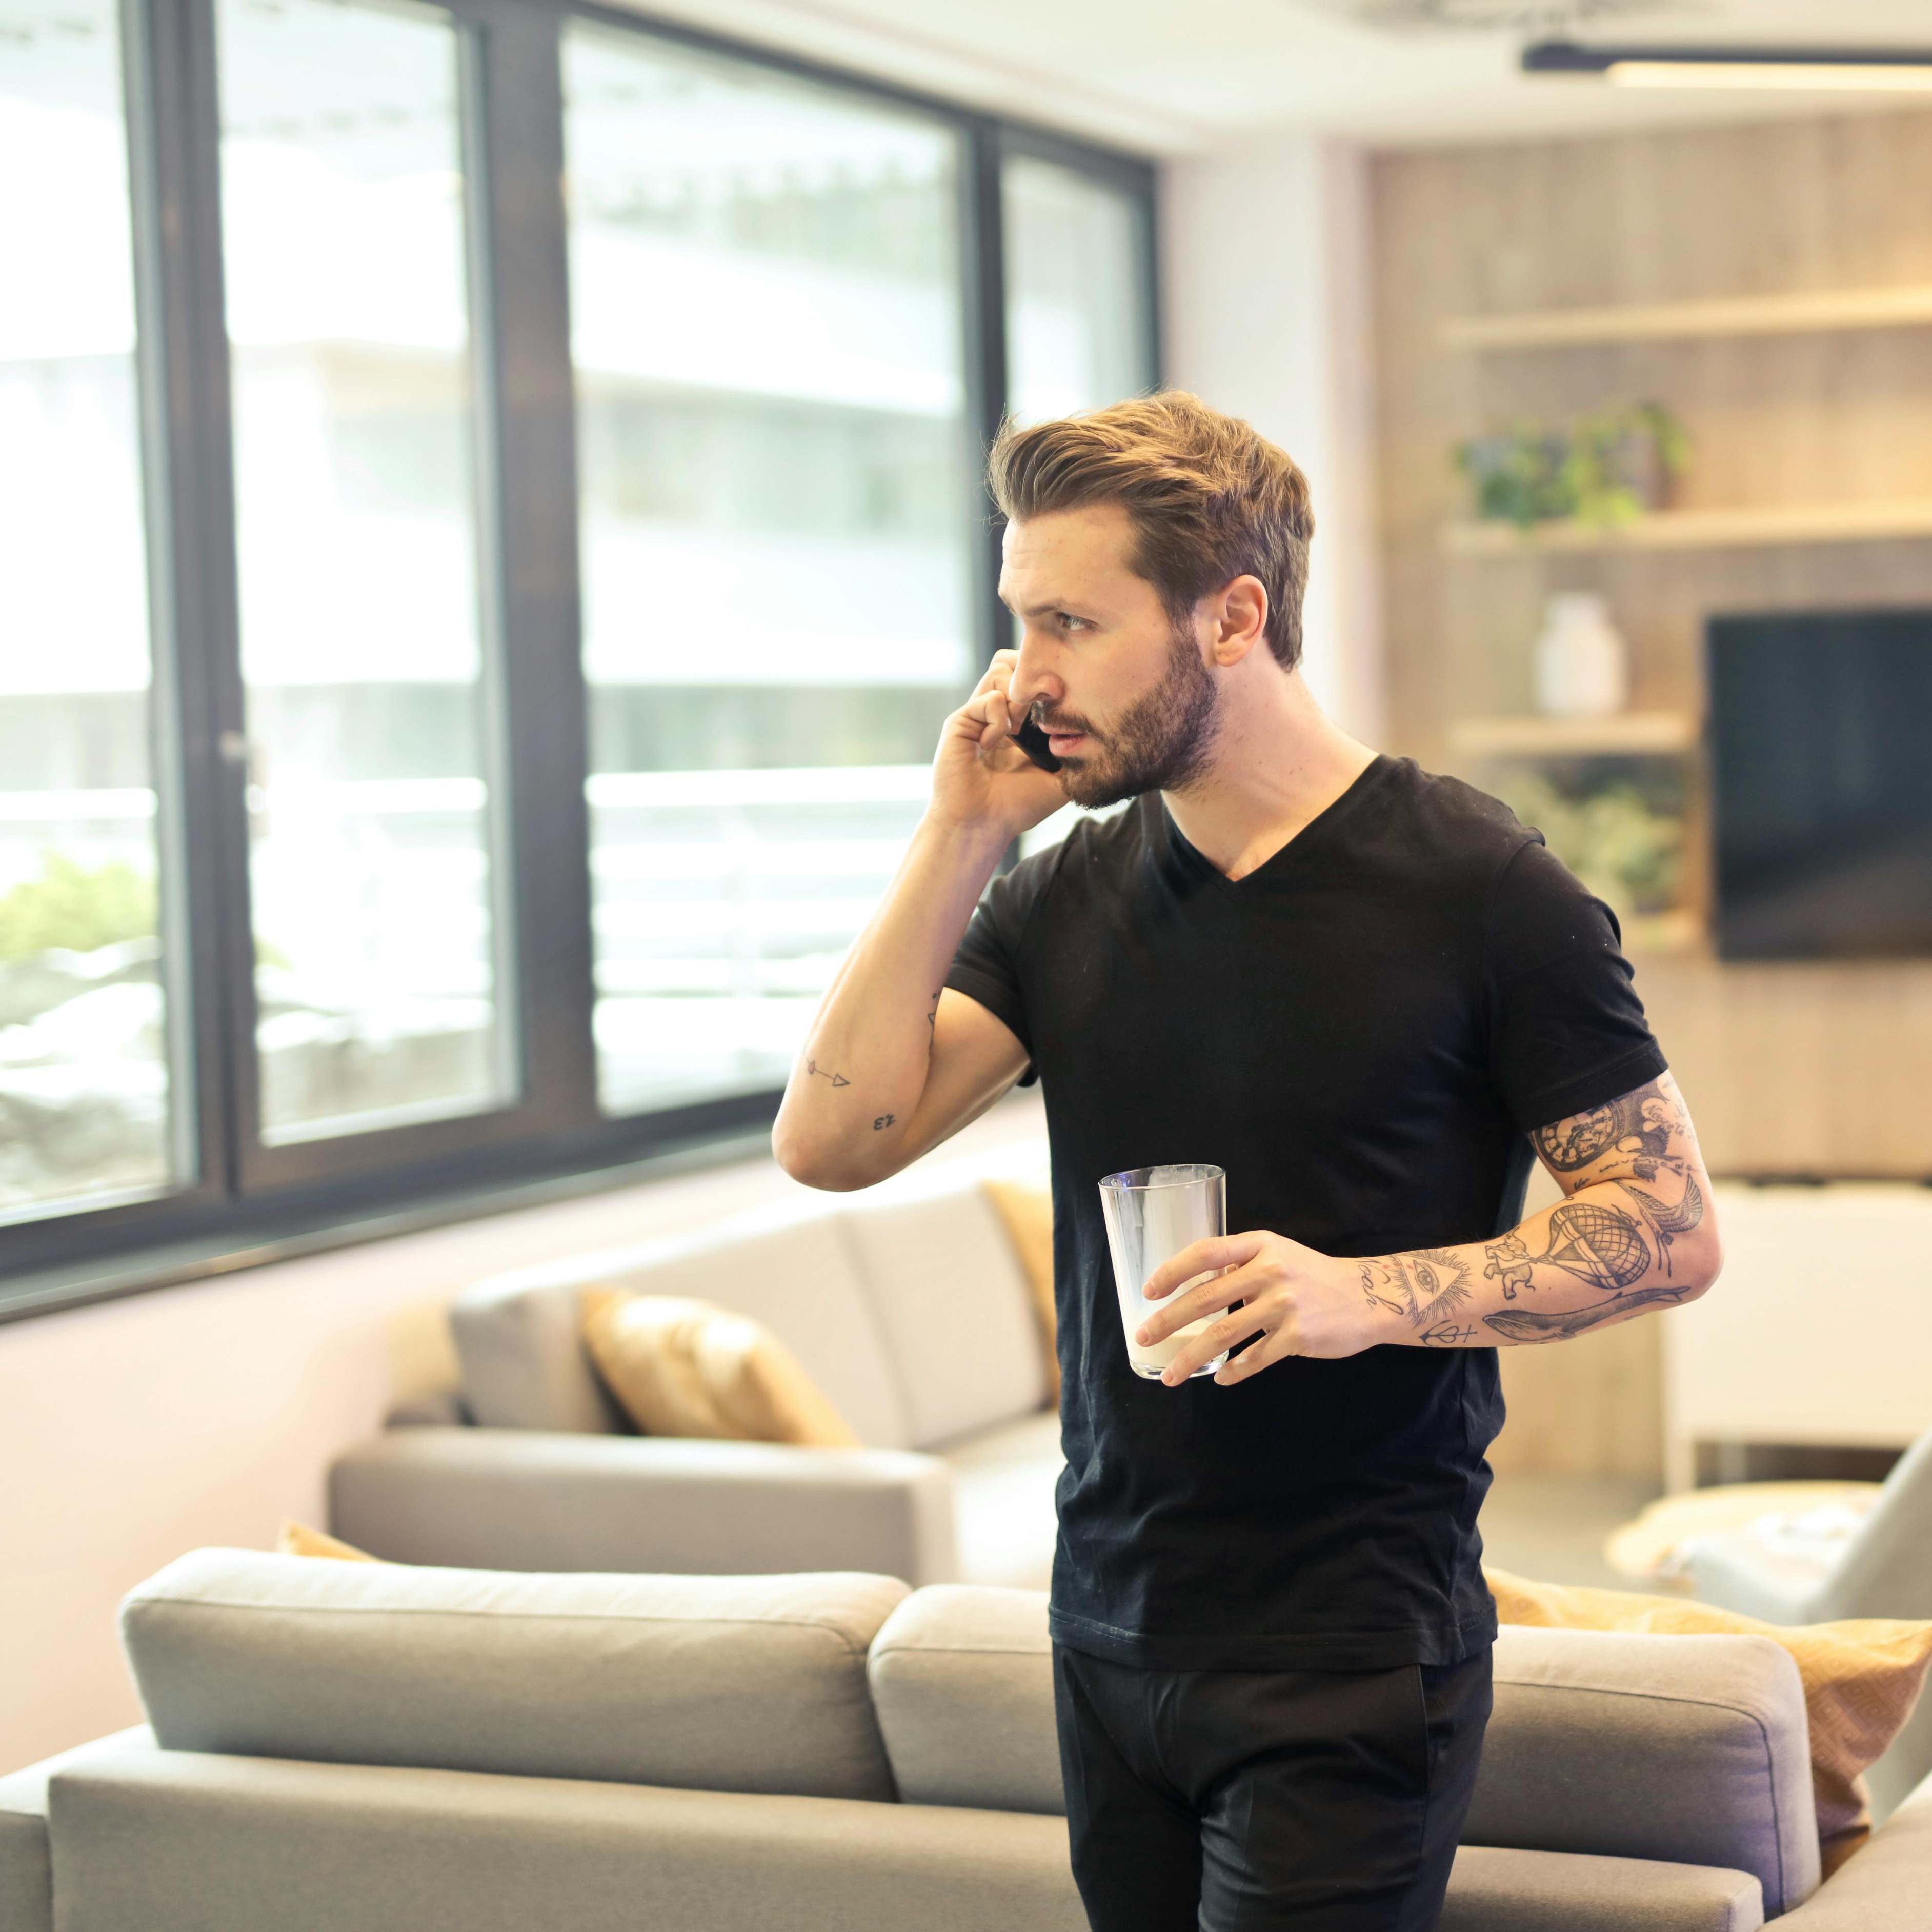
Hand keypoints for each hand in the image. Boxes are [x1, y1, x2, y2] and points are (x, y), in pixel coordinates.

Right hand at [927, 648, 1064, 838]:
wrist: (981, 825)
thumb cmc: (1017, 807)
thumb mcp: (1060, 778)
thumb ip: (1077, 752)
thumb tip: (1100, 729)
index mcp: (1019, 722)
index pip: (1034, 677)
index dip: (1050, 680)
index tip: (1062, 701)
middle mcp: (998, 712)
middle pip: (1015, 660)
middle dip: (1034, 676)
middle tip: (1044, 705)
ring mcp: (978, 715)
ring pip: (1000, 667)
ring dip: (1017, 693)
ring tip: (1019, 728)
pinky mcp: (960, 722)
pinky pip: (987, 699)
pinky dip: (998, 720)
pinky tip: (994, 745)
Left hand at [1136, 1230, 1390, 1385]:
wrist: (1370, 1296)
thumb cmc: (1314, 1275)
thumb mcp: (1278, 1254)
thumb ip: (1240, 1264)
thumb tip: (1197, 1283)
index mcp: (1260, 1245)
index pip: (1205, 1252)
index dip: (1172, 1271)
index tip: (1149, 1292)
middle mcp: (1270, 1271)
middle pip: (1206, 1297)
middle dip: (1168, 1321)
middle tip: (1144, 1338)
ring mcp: (1285, 1305)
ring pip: (1225, 1334)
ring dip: (1192, 1357)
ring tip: (1170, 1376)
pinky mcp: (1299, 1336)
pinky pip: (1256, 1358)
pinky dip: (1234, 1371)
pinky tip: (1219, 1379)